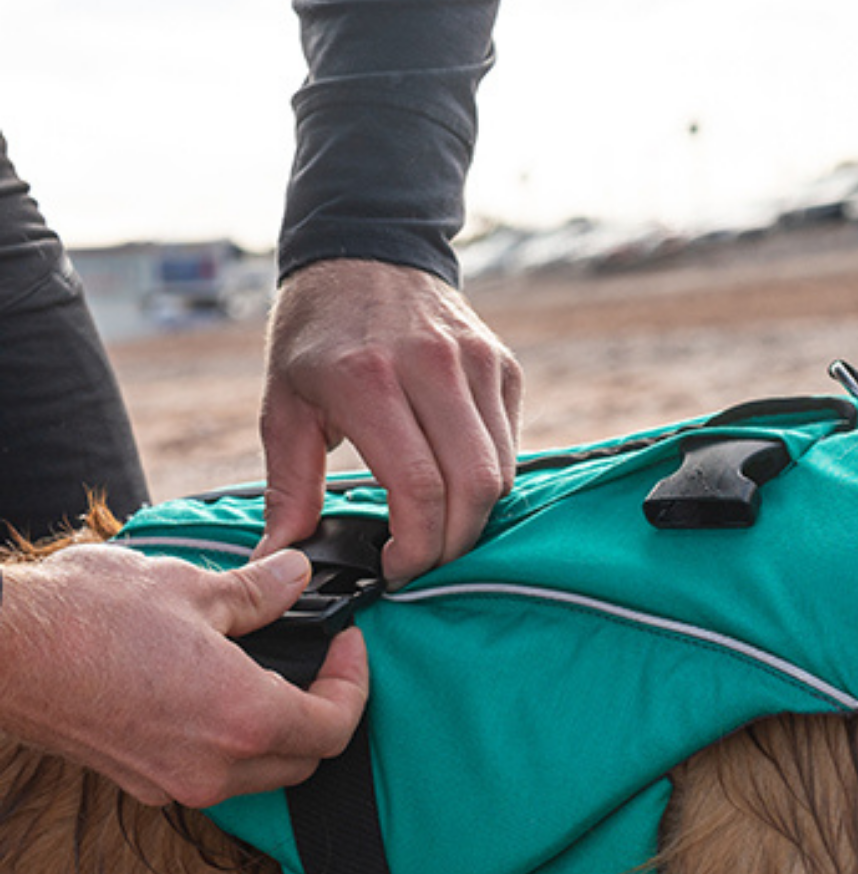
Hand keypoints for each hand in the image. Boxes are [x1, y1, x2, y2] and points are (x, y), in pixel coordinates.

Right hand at [0, 545, 368, 807]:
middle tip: (321, 658)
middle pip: (306, 759)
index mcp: (242, 719)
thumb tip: (297, 577)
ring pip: (261, 774)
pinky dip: (234, 742)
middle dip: (325, 711)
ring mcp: (174, 782)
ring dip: (280, 732)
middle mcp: (215, 767)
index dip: (355, 683)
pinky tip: (219, 693)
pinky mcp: (141, 781)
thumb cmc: (83, 616)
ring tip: (273, 671)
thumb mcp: (189, 588)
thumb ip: (259, 593)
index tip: (348, 644)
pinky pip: (213, 774)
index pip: (335, 727)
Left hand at [256, 259, 522, 584]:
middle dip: (451, 545)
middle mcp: (430, 365)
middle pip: (472, 489)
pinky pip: (511, 446)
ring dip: (474, 519)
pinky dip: (488, 482)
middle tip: (421, 563)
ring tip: (438, 531)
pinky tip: (454, 487)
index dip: (415, 546)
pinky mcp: (502, 365)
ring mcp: (474, 362)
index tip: (395, 570)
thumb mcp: (283, 405)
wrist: (364, 251)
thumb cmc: (316, 335)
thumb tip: (278, 561)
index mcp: (367, 379)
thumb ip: (288, 488)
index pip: (418, 488)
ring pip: (500, 474)